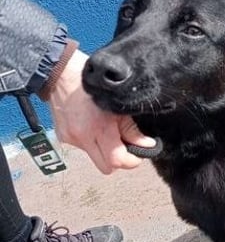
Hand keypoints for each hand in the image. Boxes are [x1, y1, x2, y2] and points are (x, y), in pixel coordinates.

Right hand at [47, 49, 155, 173]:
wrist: (60, 74)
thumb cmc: (91, 85)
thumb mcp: (118, 105)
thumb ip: (131, 129)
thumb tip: (146, 145)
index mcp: (99, 128)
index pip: (117, 161)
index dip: (132, 161)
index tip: (139, 154)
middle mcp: (83, 137)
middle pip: (106, 167)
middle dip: (118, 161)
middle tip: (125, 147)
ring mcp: (71, 138)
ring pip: (95, 157)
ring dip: (104, 150)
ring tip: (108, 132)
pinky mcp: (63, 137)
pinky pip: (83, 147)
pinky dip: (91, 141)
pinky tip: (92, 126)